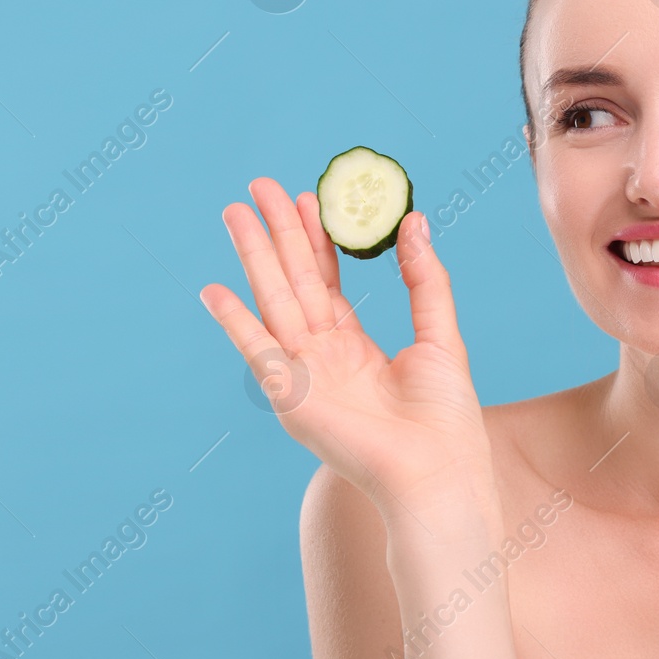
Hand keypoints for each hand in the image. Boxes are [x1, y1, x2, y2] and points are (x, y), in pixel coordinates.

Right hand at [199, 178, 494, 526]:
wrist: (437, 472)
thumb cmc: (446, 418)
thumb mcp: (440, 334)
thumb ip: (425, 278)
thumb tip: (414, 219)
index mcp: (354, 347)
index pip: (326, 281)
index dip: (315, 238)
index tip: (305, 196)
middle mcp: (322, 358)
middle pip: (293, 281)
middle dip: (276, 233)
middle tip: (258, 186)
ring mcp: (303, 376)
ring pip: (273, 301)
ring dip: (253, 257)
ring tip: (235, 213)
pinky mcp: (292, 397)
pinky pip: (257, 351)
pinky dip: (234, 322)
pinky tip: (213, 289)